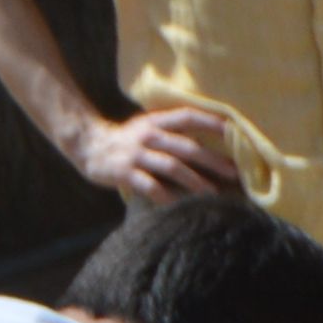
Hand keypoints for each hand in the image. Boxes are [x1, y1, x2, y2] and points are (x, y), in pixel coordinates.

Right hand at [80, 104, 249, 203]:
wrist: (87, 144)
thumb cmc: (128, 141)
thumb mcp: (149, 128)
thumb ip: (173, 133)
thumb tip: (212, 147)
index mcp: (156, 121)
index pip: (188, 116)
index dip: (211, 122)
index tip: (235, 132)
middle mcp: (148, 135)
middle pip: (186, 147)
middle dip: (212, 161)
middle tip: (233, 174)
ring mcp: (136, 154)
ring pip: (171, 166)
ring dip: (194, 181)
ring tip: (212, 193)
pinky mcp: (124, 172)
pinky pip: (149, 186)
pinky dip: (165, 196)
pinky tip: (178, 205)